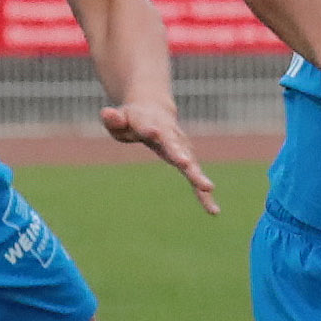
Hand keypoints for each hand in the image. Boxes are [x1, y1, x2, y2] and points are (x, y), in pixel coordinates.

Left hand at [99, 99, 219, 214]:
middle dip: (180, 155)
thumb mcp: (120, 118)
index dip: (151, 131)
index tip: (154, 133)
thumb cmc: (133, 119)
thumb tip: (106, 114)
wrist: (155, 110)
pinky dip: (203, 195)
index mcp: (151, 124)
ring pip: (190, 163)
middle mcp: (170, 136)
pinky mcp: (188, 159)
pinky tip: (213, 210)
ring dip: (198, 176)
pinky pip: (195, 179)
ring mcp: (182, 147)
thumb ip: (113, 119)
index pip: (151, 128)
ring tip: (208, 188)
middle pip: (175, 147)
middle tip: (186, 163)